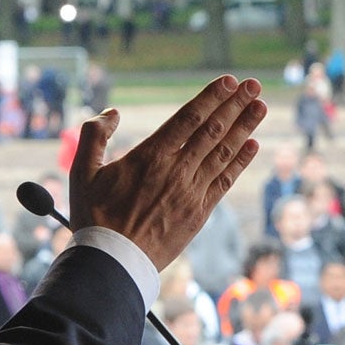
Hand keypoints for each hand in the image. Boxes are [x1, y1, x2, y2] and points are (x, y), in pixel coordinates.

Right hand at [69, 77, 266, 268]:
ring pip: (223, 152)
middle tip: (255, 85)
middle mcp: (176, 170)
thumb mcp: (82, 172)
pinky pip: (224, 182)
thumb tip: (111, 113)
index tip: (230, 82)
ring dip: (245, 127)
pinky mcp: (199, 213)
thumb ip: (93, 135)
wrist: (113, 262)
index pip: (189, 118)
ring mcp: (191, 192)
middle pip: (212, 130)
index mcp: (150, 155)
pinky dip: (240, 162)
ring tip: (262, 106)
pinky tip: (253, 145)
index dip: (212, 97)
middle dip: (235, 105)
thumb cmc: (95, 217)